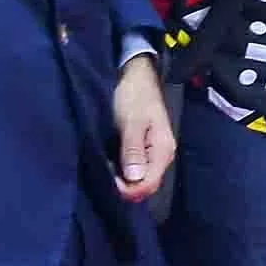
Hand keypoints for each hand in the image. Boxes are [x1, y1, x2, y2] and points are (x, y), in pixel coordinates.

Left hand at [112, 55, 174, 202]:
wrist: (135, 76)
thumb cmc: (134, 96)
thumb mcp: (132, 121)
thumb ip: (133, 150)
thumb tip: (134, 179)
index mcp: (163, 150)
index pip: (149, 184)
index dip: (128, 189)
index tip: (107, 180)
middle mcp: (160, 156)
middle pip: (146, 186)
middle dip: (125, 187)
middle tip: (103, 174)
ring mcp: (152, 154)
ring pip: (139, 179)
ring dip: (122, 180)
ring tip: (104, 169)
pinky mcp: (142, 150)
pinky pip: (134, 170)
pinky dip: (121, 172)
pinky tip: (108, 164)